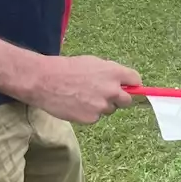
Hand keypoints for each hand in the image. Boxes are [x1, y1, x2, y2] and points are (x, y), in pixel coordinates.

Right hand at [20, 55, 138, 123]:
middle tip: (106, 95)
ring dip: (102, 106)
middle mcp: (112, 90)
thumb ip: (111, 73)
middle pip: (128, 100)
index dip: (131, 85)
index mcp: (114, 72)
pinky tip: (76, 105)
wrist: (44, 81)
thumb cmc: (67, 69)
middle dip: (120, 99)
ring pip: (110, 109)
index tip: (129, 87)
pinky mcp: (91, 118)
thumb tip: (122, 82)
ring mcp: (102, 106)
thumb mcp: (93, 63)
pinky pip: (96, 117)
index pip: (136, 81)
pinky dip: (89, 113)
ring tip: (83, 97)